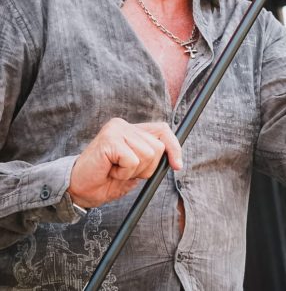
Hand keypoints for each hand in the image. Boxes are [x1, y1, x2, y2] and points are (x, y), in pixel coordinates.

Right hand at [68, 118, 182, 207]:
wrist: (78, 190)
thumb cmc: (104, 180)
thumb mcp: (134, 169)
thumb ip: (150, 158)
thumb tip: (176, 159)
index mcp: (131, 130)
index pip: (162, 130)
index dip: (174, 147)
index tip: (177, 166)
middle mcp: (124, 125)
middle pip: (157, 147)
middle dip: (147, 168)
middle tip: (125, 172)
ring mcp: (116, 130)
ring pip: (147, 154)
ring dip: (133, 172)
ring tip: (115, 171)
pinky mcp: (110, 139)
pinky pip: (132, 160)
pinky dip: (124, 173)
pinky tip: (110, 171)